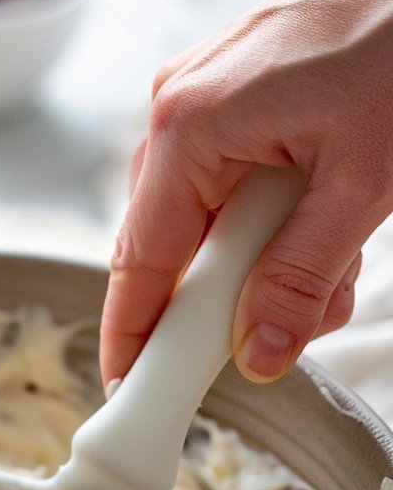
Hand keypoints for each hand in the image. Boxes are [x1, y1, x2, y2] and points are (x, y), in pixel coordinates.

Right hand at [100, 0, 392, 392]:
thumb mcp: (362, 184)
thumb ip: (302, 277)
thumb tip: (259, 352)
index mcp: (190, 127)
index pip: (141, 263)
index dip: (133, 336)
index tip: (128, 390)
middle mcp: (181, 111)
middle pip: (173, 249)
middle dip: (230, 302)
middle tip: (288, 328)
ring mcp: (206, 102)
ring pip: (209, 225)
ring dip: (267, 264)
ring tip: (337, 264)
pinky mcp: (236, 99)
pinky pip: (232, 188)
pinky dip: (276, 224)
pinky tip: (329, 224)